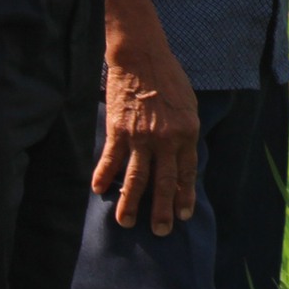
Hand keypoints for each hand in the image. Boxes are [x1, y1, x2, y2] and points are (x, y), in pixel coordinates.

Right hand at [94, 39, 200, 235]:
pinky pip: (110, 161)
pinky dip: (103, 177)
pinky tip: (99, 191)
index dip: (184, 196)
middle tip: (161, 232)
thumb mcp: (189, 105)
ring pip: (135, 179)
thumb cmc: (169, 78)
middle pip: (163, 183)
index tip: (183, 215)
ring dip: (130, 204)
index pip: (186, 173)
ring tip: (127, 222)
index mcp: (187, 132)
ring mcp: (140, 137)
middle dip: (161, 211)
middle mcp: (165, 139)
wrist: (142, 57)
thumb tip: (184, 157)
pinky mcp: (118, 132)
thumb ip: (187, 132)